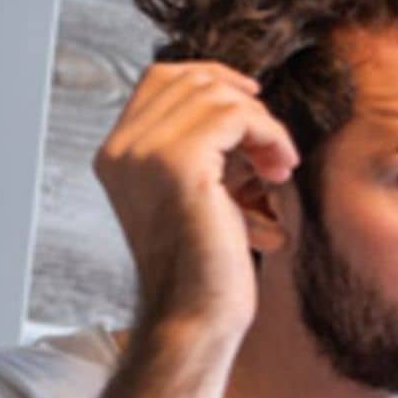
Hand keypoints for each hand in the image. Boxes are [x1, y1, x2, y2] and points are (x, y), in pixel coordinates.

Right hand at [94, 61, 298, 333]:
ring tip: (277, 168)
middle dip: (242, 103)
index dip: (212, 79)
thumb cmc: (205, 268)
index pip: (160, 79)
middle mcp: (122, 149)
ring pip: (217, 96)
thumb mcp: (196, 194)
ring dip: (263, 125)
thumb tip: (238, 100)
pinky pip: (236, 116)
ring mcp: (145, 153)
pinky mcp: (179, 163)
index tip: (253, 105)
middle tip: (271, 147)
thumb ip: (200, 148)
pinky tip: (280, 170)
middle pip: (189, 79)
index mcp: (117, 155)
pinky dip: (269, 135)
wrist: (196, 317)